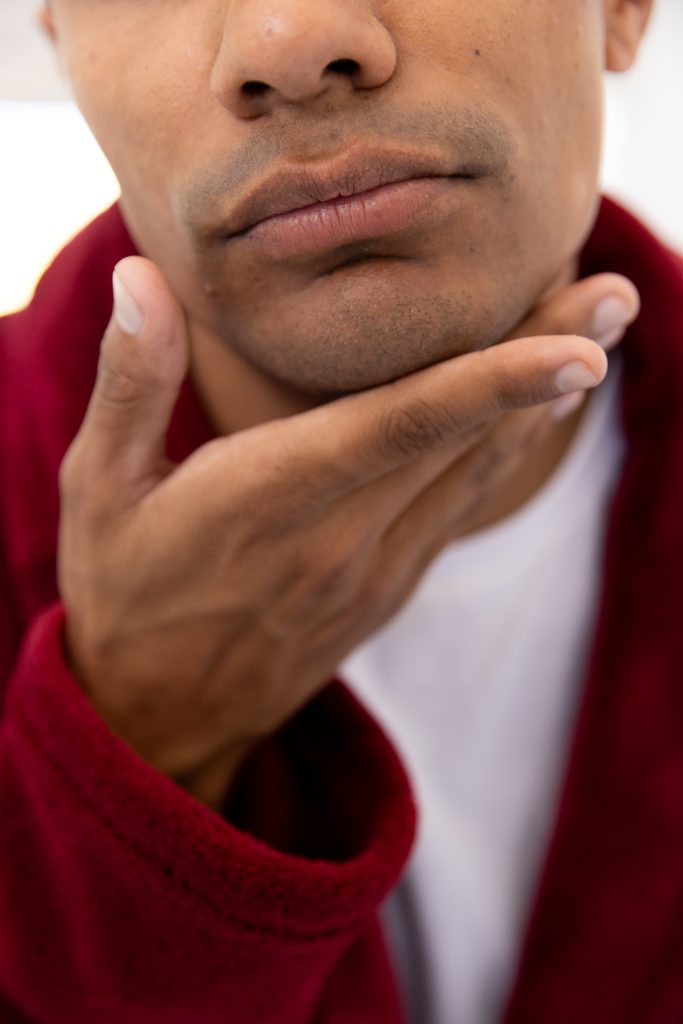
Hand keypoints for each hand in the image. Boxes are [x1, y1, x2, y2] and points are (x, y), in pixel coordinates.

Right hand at [57, 258, 638, 807]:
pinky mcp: (385, 588)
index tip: (575, 345)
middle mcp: (336, 537)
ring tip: (600, 337)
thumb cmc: (123, 592)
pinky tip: (537, 412)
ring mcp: (371, 570)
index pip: (396, 428)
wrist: (157, 717)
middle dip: (546, 365)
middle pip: (458, 440)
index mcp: (265, 500)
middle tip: (617, 297)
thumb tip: (143, 278)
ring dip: (541, 405)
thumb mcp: (99, 488)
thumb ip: (130, 381)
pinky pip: (458, 510)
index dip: (491, 383)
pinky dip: (504, 454)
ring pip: (472, 475)